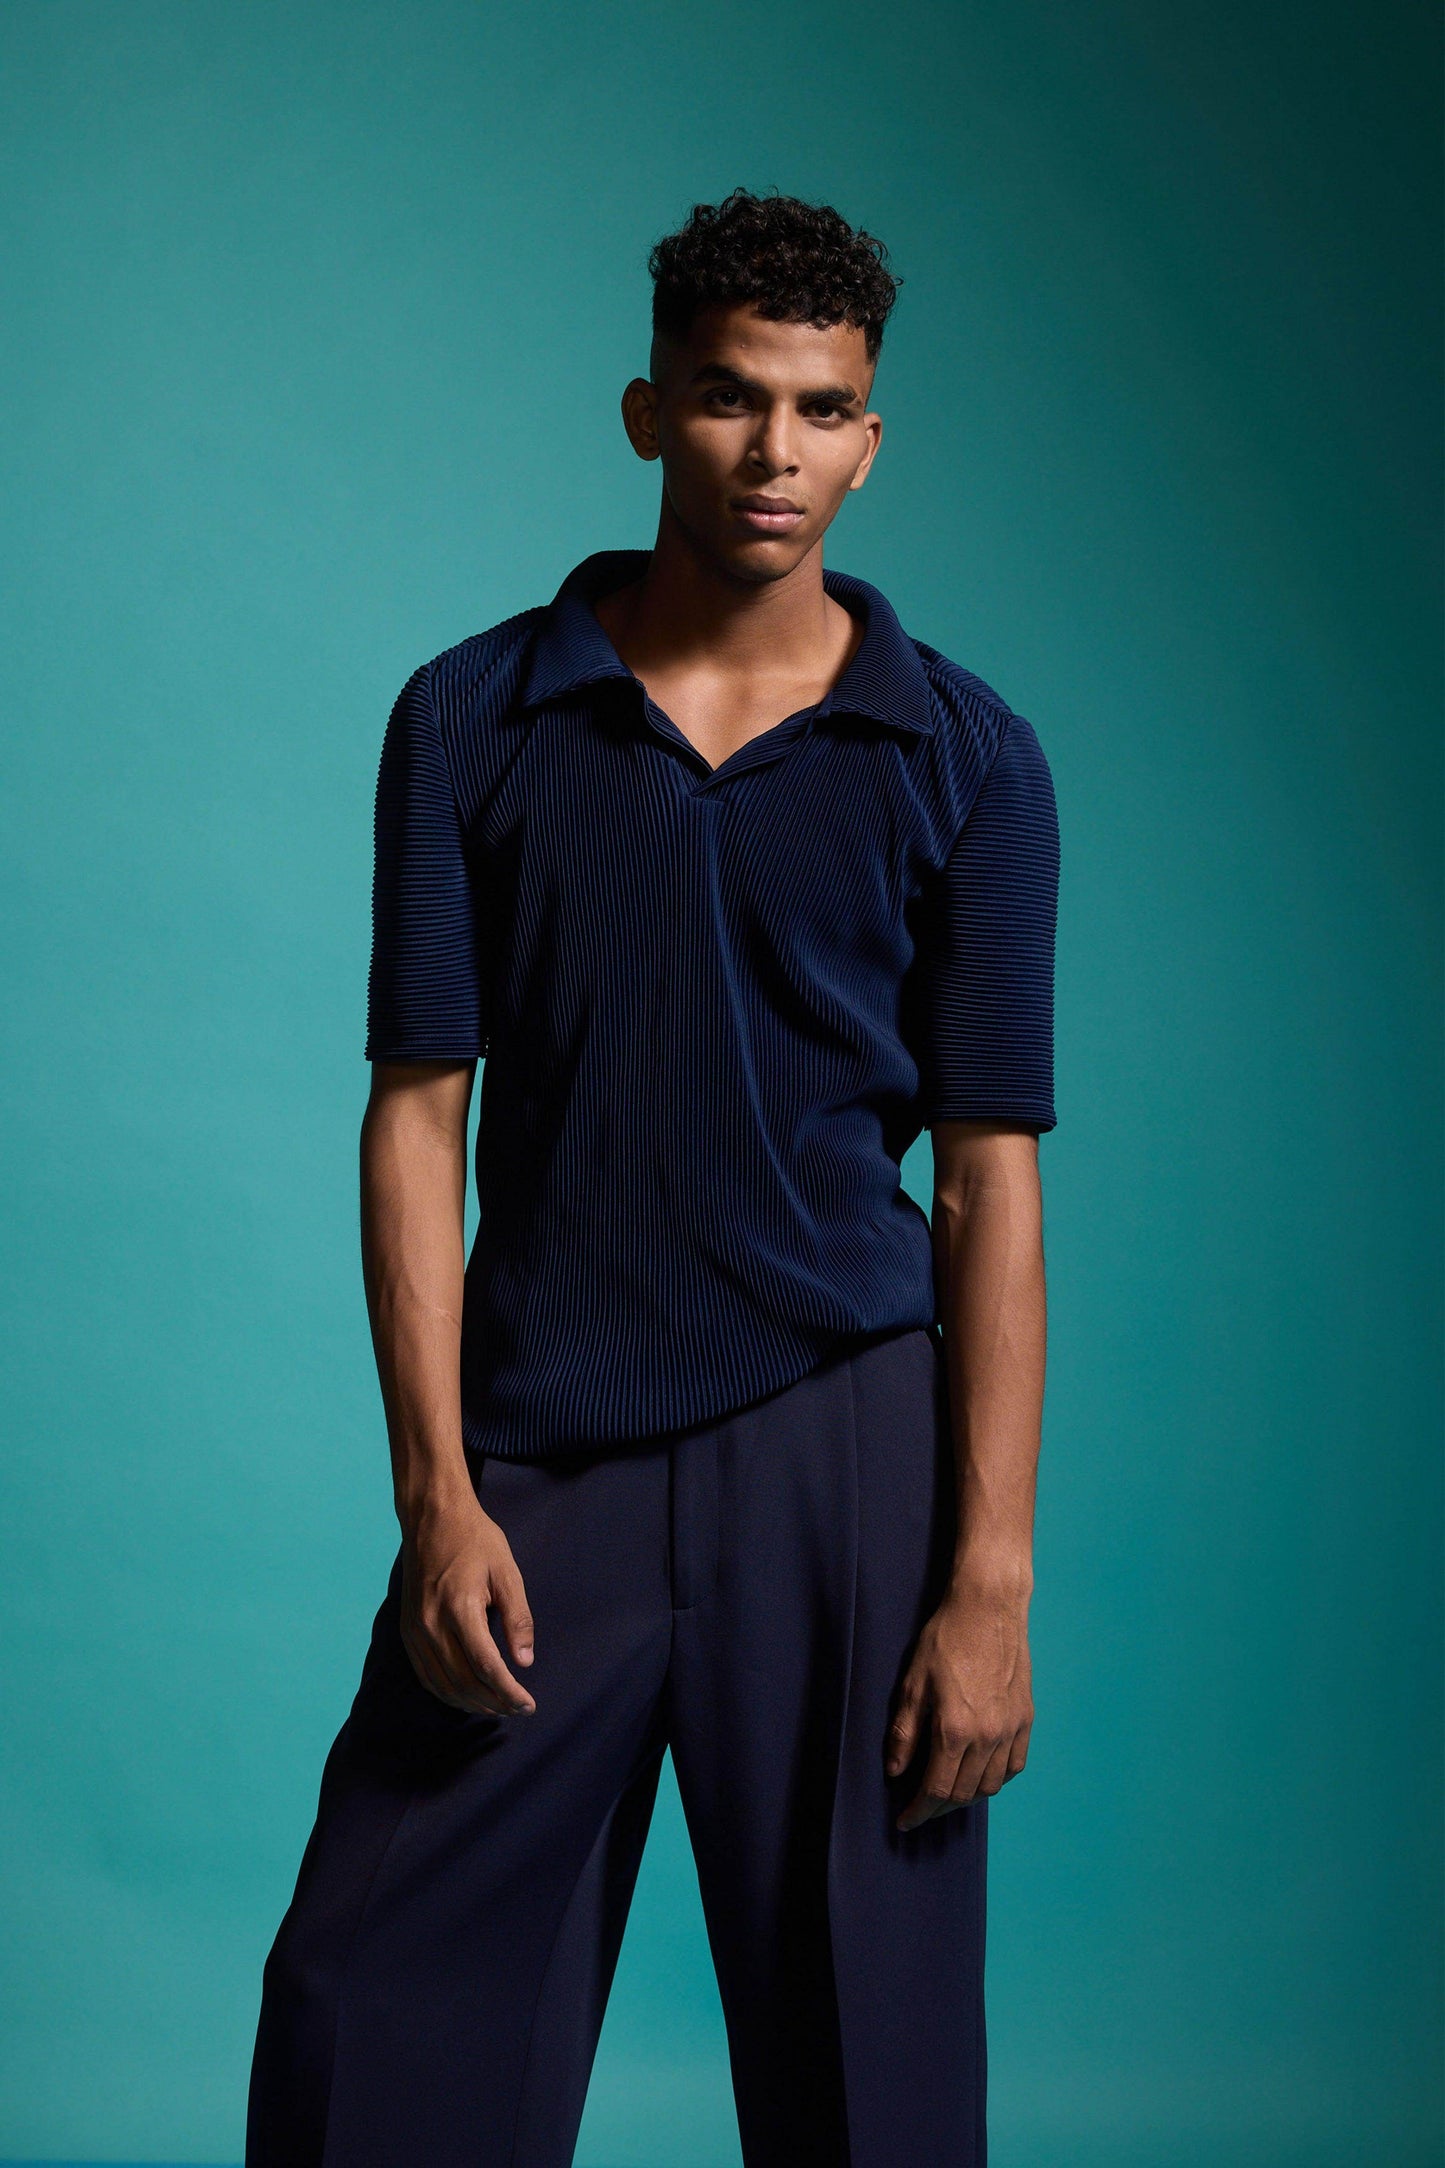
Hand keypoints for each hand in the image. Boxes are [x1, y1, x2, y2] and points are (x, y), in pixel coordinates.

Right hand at [398, 1487, 537, 1716]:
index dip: (508, 1691)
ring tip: (498, 1707)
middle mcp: (432, 1625)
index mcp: (459, 1608)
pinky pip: (426, 1675)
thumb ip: (518, 1618)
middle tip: (519, 1709)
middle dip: (494, 1702)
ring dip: (472, 1703)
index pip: (485, 1666)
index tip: (528, 1704)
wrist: (432, 1519)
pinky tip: (467, 1697)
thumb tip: (525, 1662)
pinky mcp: (408, 1632)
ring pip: (444, 1684)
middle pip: (464, 1681)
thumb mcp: (507, 1572)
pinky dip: (448, 1693)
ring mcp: (415, 1631)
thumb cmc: (475, 1541)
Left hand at [885, 1578, 1032, 1831]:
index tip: (905, 1820)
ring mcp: (1010, 1729)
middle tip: (922, 1808)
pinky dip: (997, 1779)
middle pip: (964, 1794)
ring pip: (991, 1785)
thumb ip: (904, 1733)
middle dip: (940, 1808)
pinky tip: (981, 1775)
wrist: (988, 1608)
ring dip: (968, 1797)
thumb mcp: (913, 1683)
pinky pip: (1015, 1765)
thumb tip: (896, 1771)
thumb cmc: (946, 1639)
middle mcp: (987, 1736)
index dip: (919, 1811)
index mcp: (954, 1729)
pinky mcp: (1025, 1718)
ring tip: (948, 1793)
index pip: (937, 1790)